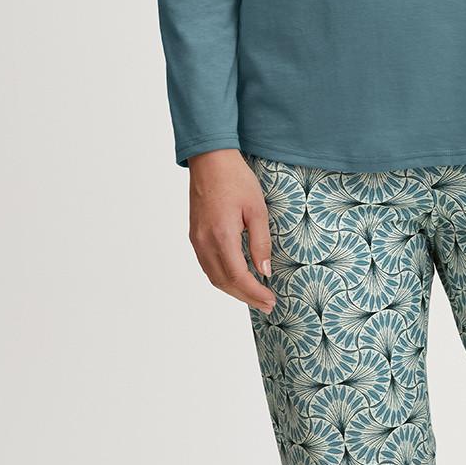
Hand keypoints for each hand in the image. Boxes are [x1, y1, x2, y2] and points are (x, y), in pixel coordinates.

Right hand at [186, 149, 274, 311]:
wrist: (210, 161)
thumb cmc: (236, 180)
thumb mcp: (257, 209)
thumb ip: (261, 242)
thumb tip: (264, 271)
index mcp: (221, 236)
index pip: (237, 277)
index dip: (255, 293)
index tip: (271, 300)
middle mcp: (204, 242)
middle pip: (224, 282)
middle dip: (246, 297)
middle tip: (267, 304)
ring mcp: (196, 240)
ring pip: (213, 277)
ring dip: (234, 290)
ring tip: (254, 296)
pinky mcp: (194, 236)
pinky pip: (207, 266)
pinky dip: (223, 278)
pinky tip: (237, 278)